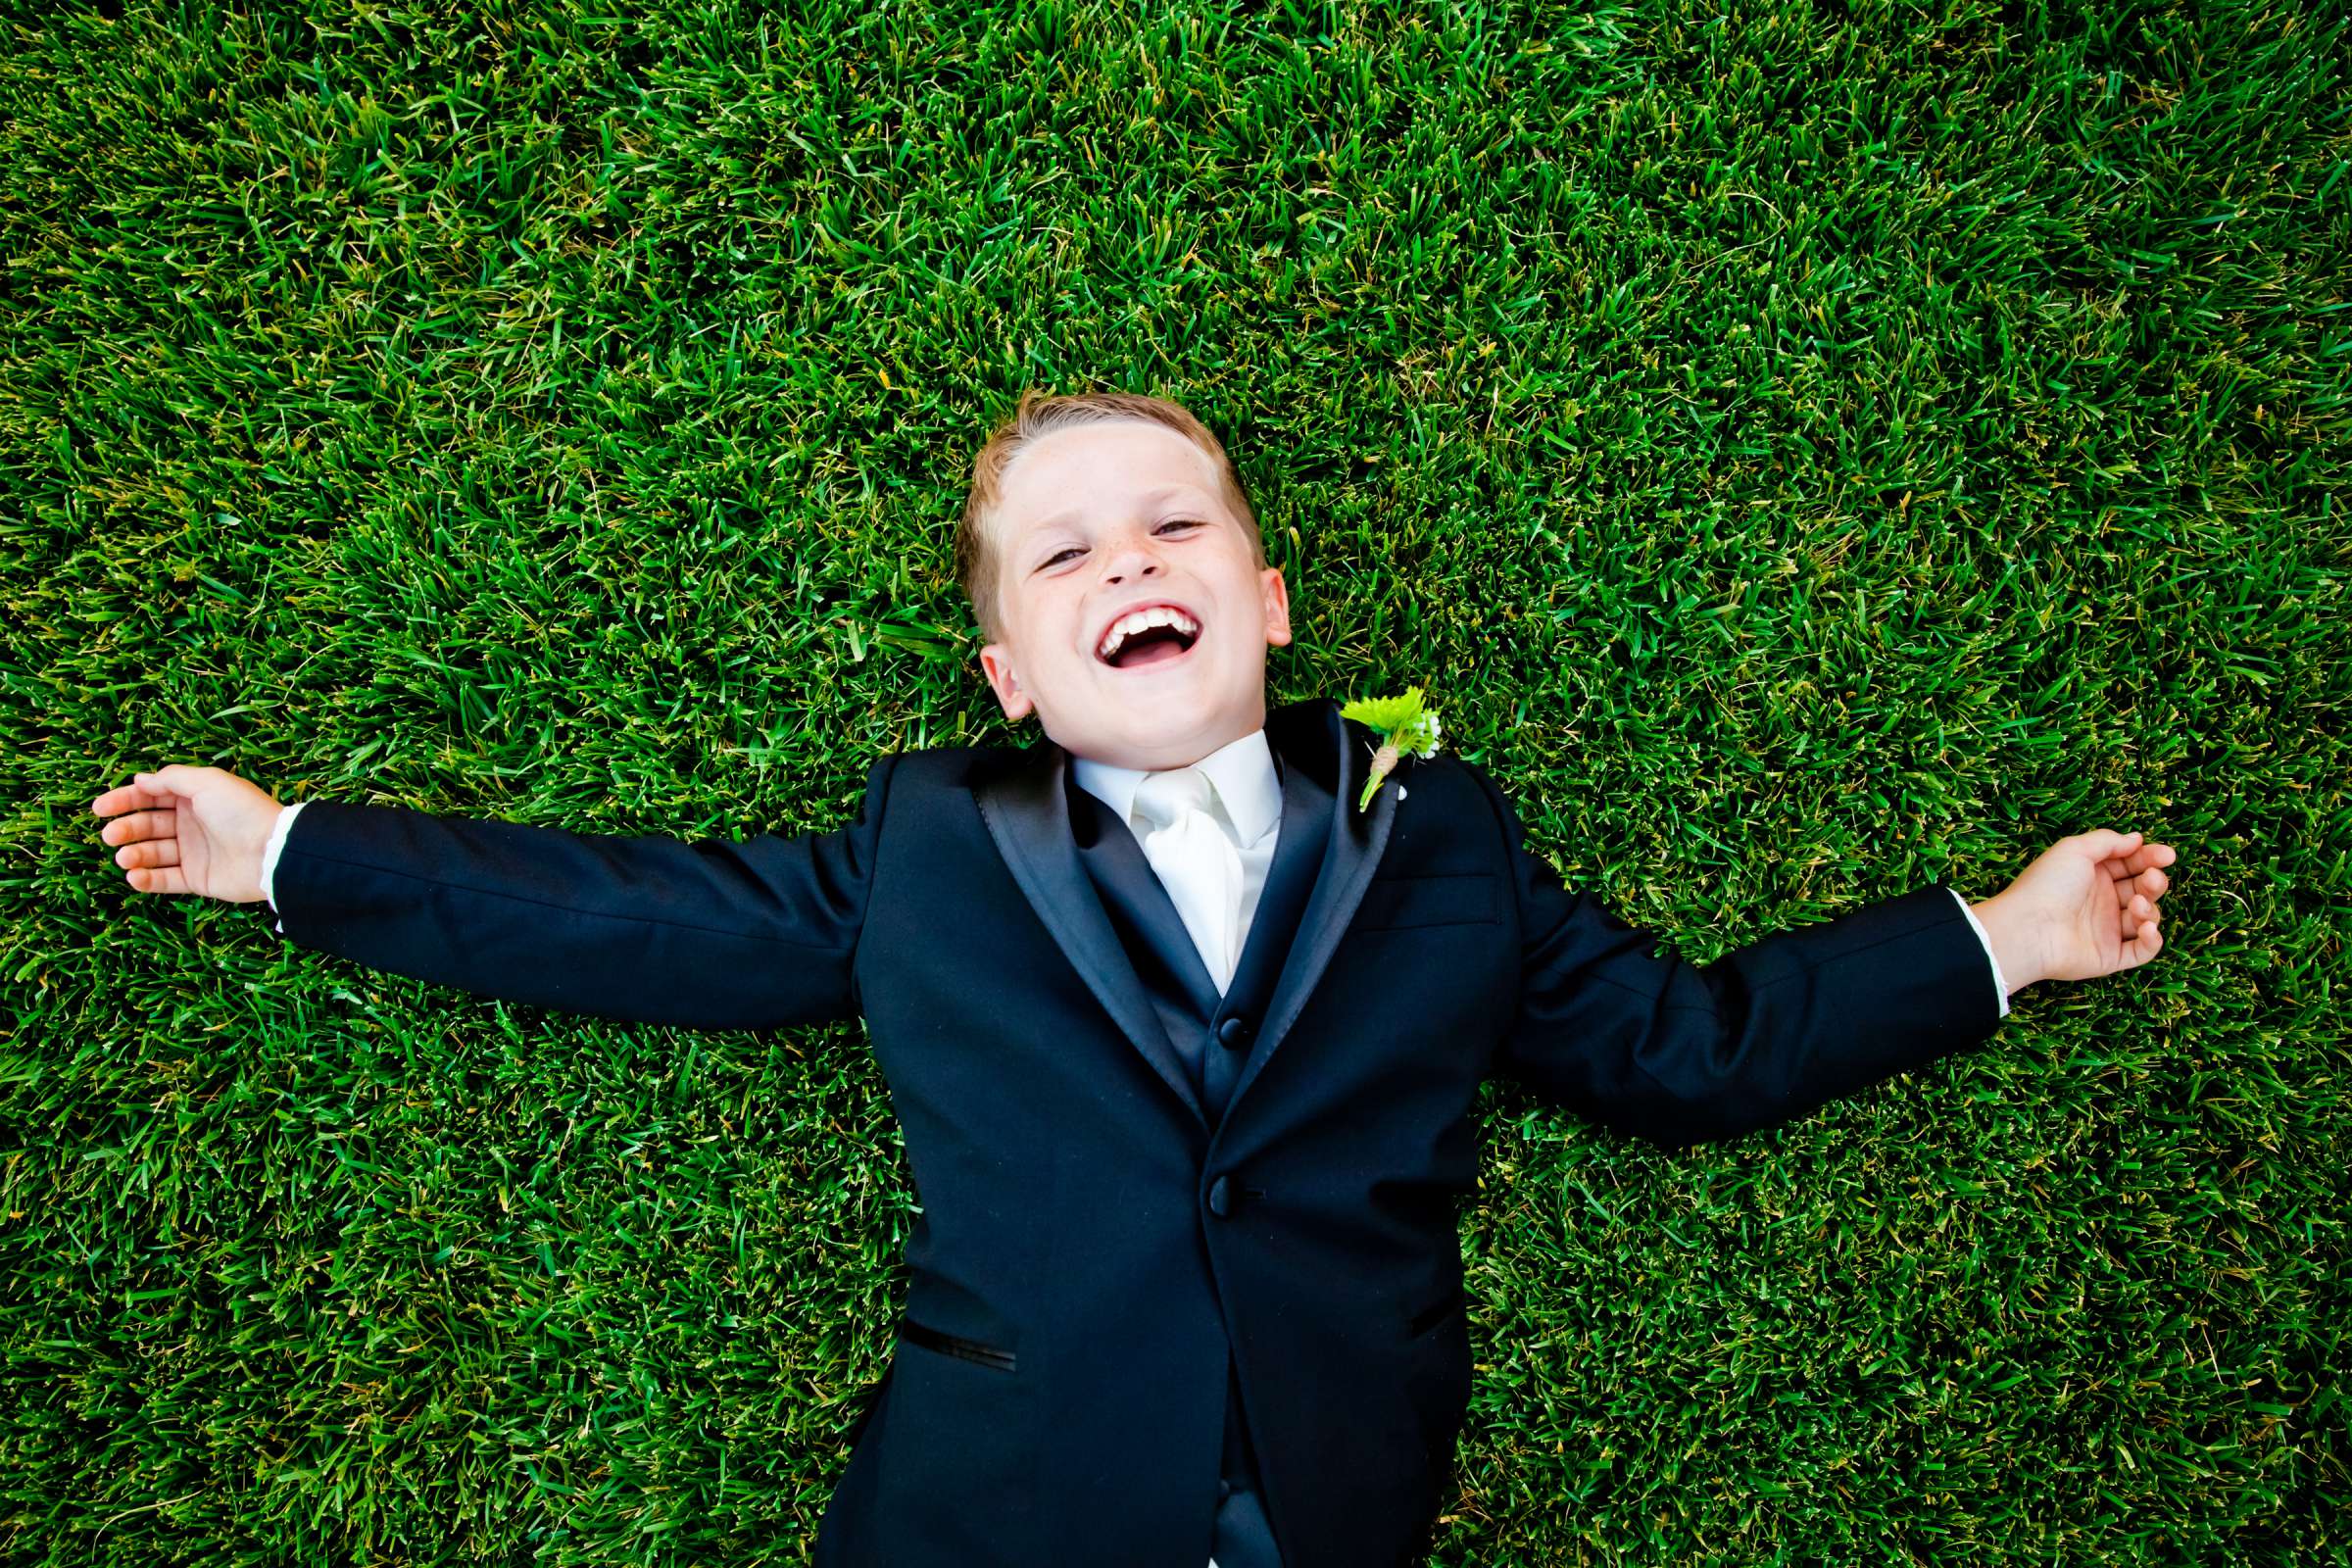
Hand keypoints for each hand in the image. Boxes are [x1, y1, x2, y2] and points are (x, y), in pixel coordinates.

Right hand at [90, 765, 284, 903]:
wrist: (271, 852)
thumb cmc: (241, 812)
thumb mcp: (206, 782)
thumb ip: (170, 779)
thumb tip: (140, 779)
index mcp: (195, 798)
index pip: (151, 797)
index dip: (124, 801)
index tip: (100, 809)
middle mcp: (193, 824)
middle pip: (148, 825)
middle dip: (127, 829)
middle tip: (111, 836)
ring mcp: (195, 852)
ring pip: (153, 853)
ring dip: (135, 854)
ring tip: (125, 857)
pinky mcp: (198, 879)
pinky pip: (166, 880)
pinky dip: (147, 879)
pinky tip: (134, 876)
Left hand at [1974, 829, 2177, 990]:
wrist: (2028, 928)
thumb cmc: (2047, 885)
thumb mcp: (2075, 850)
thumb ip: (2108, 841)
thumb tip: (2137, 839)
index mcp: (2093, 875)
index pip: (2132, 864)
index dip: (2151, 858)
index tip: (2166, 855)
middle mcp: (2101, 902)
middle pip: (2143, 890)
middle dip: (2154, 882)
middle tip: (2150, 879)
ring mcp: (2107, 930)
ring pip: (2146, 917)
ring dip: (2149, 909)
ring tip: (2135, 904)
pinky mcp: (2110, 956)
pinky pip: (2142, 951)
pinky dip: (2152, 940)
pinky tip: (2147, 928)